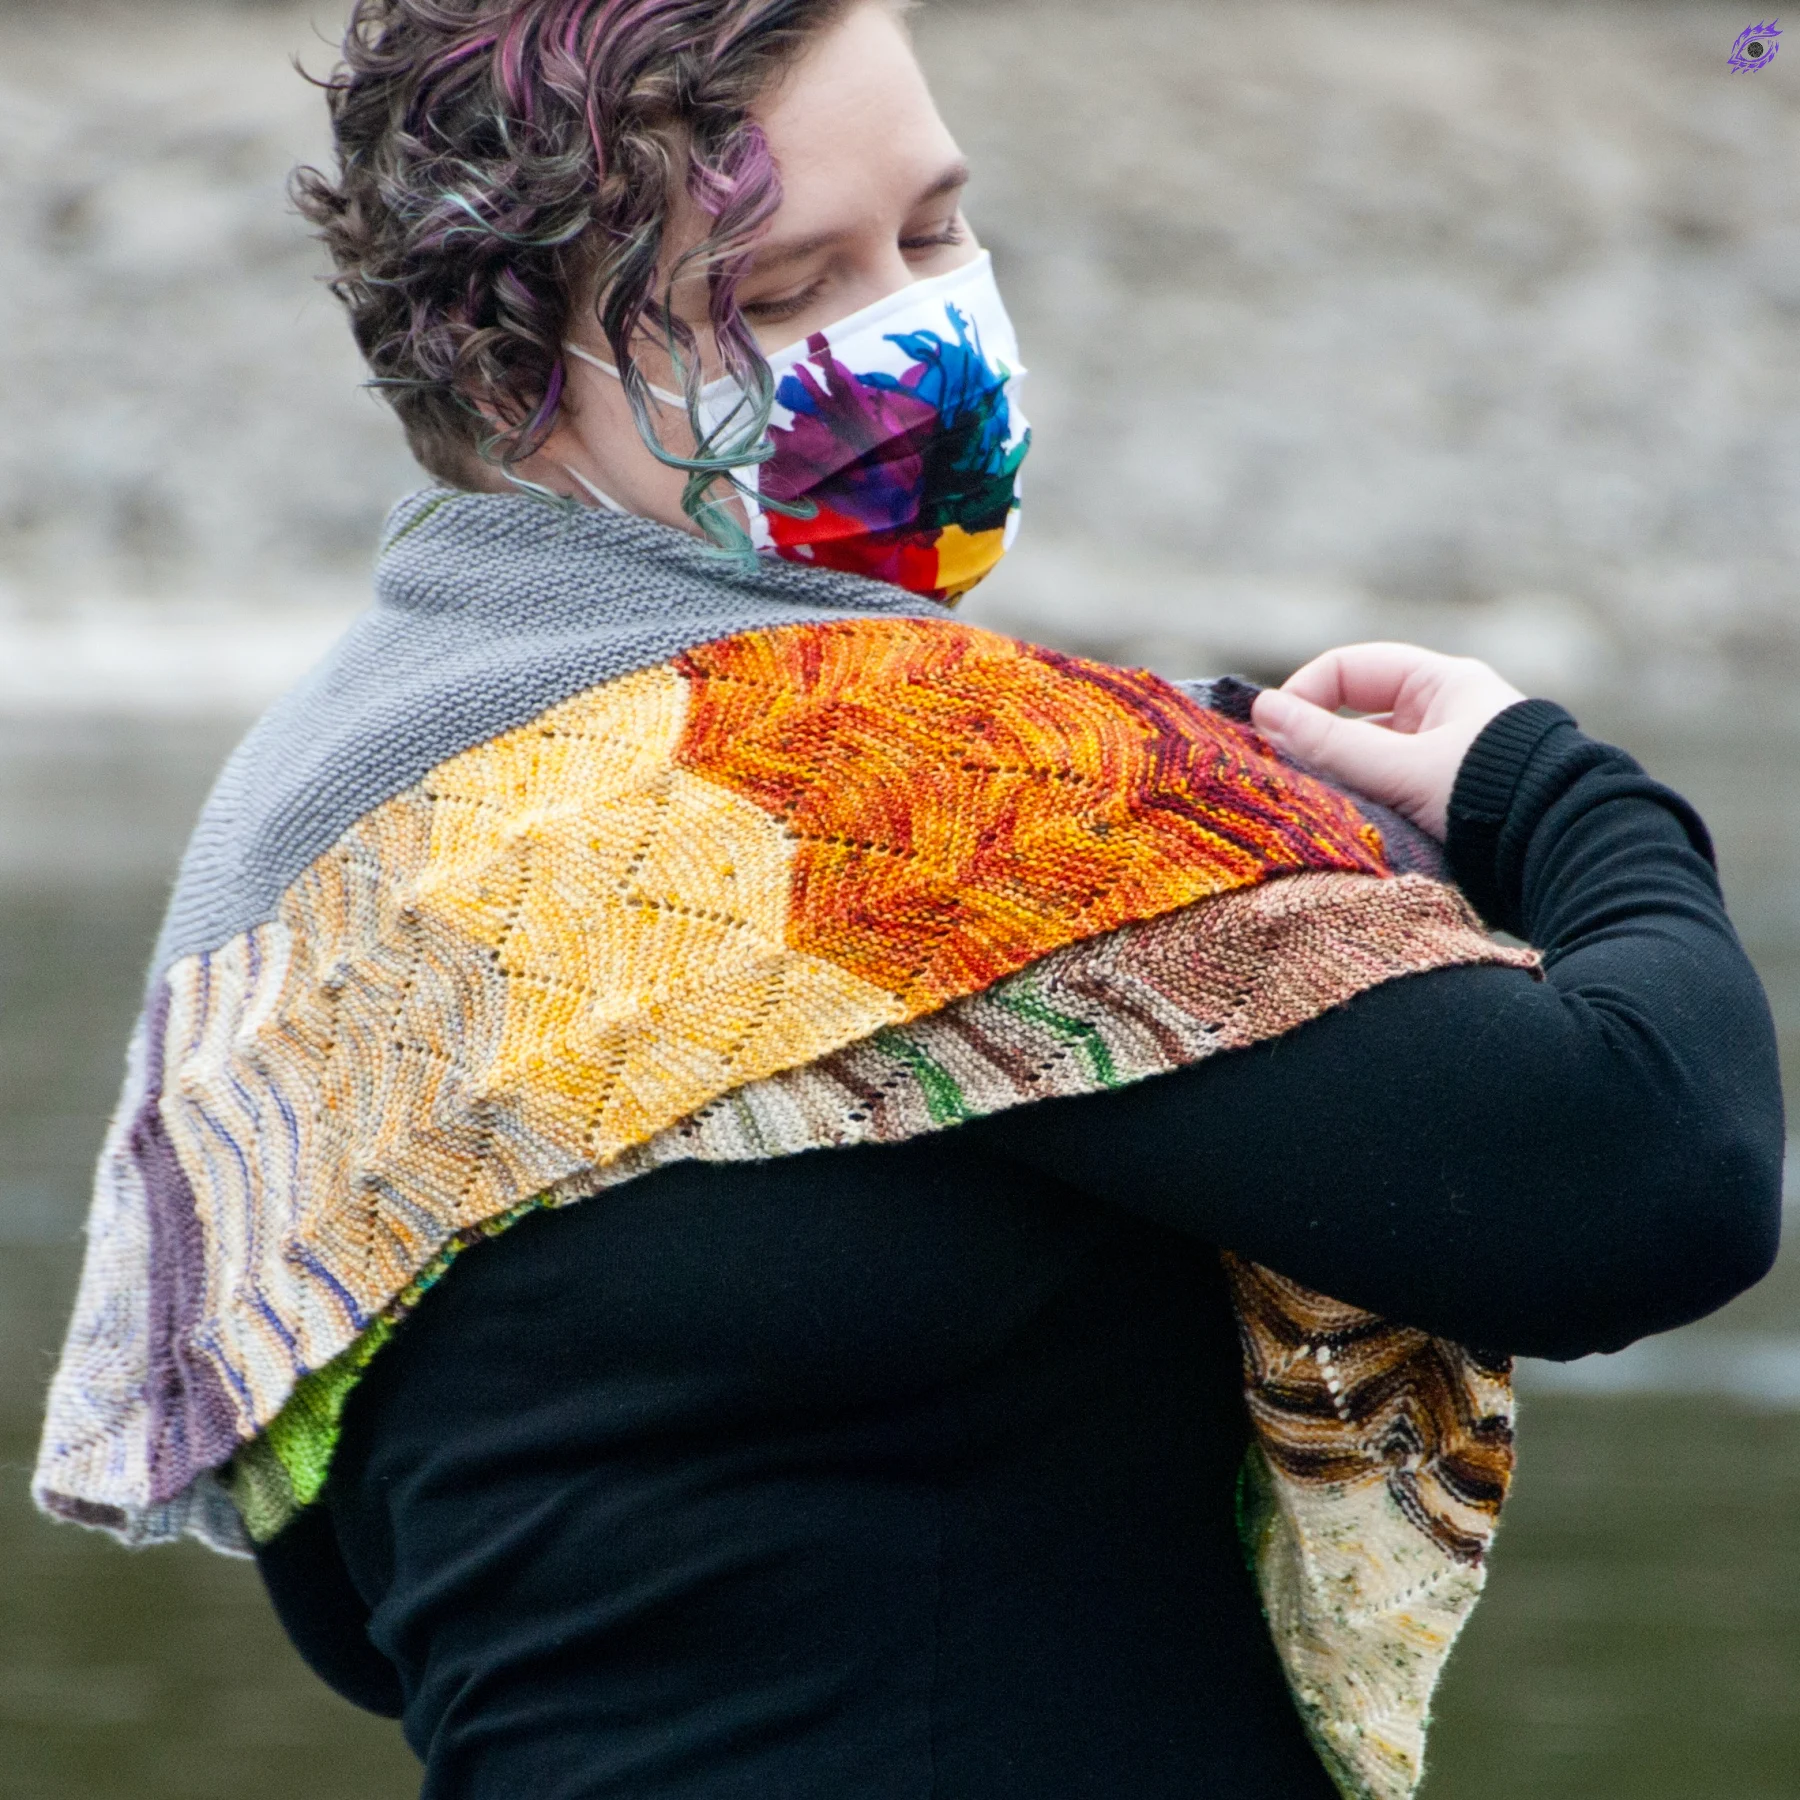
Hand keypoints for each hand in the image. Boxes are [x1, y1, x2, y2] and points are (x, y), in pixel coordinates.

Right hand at [1249, 643, 1525, 839]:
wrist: (1557, 857)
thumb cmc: (1486, 798)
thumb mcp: (1401, 768)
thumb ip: (1329, 743)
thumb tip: (1263, 712)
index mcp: (1442, 684)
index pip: (1350, 669)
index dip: (1305, 695)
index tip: (1272, 734)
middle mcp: (1443, 715)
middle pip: (1354, 718)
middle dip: (1316, 746)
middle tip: (1282, 777)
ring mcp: (1443, 759)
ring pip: (1367, 759)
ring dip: (1338, 780)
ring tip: (1313, 808)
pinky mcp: (1443, 801)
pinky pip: (1385, 791)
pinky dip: (1361, 804)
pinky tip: (1345, 827)